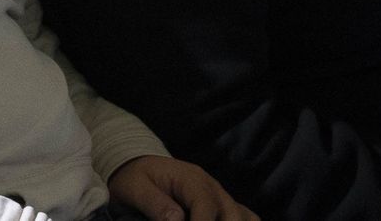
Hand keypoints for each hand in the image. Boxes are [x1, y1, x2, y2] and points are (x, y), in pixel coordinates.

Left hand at [106, 155, 257, 220]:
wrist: (139, 164)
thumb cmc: (135, 177)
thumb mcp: (135, 188)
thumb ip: (155, 203)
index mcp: (191, 179)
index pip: (206, 206)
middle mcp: (212, 187)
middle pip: (232, 214)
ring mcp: (220, 196)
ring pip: (245, 216)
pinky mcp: (222, 206)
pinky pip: (245, 216)